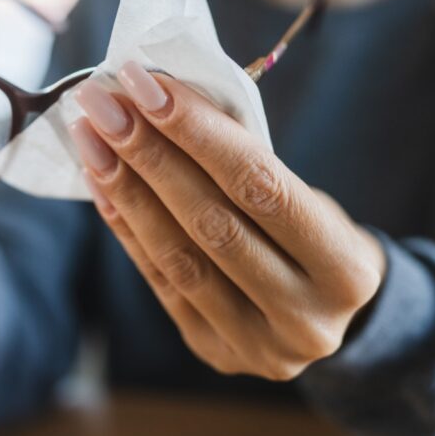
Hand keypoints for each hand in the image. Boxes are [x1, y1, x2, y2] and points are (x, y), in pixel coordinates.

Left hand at [69, 62, 385, 380]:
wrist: (330, 317)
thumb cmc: (314, 236)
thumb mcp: (309, 199)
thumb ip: (248, 163)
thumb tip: (159, 99)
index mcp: (344, 267)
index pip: (259, 184)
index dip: (197, 131)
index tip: (146, 83)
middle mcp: (304, 317)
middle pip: (210, 222)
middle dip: (149, 154)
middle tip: (102, 103)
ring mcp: (255, 344)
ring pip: (176, 256)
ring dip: (125, 189)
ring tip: (90, 138)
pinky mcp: (212, 351)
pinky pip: (159, 281)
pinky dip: (126, 227)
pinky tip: (100, 183)